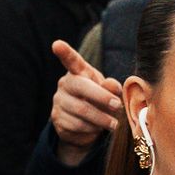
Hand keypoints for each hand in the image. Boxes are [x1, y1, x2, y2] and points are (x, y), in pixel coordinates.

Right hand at [48, 41, 124, 166]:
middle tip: (118, 106)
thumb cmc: (100, 102)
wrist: (88, 126)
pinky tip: (97, 128)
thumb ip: (112, 87)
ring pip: (81, 110)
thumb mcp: (109, 93)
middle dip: (102, 98)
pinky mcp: (57, 119)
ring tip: (113, 123)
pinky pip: (77, 125)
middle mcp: (65, 85)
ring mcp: (58, 102)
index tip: (57, 44)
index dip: (64, 52)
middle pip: (81, 87)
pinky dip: (92, 129)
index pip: (71, 61)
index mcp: (78, 73)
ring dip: (101, 119)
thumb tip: (110, 85)